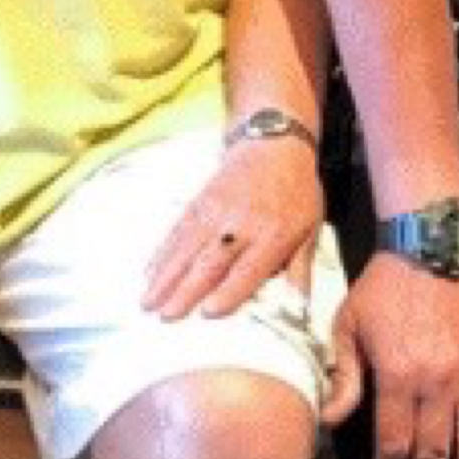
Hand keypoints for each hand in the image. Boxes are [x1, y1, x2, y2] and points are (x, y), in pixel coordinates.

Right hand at [141, 131, 321, 321]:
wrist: (273, 141)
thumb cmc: (296, 191)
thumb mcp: (310, 229)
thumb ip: (301, 270)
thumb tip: (298, 309)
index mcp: (273, 235)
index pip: (248, 269)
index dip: (228, 291)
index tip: (207, 313)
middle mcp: (241, 224)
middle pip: (210, 261)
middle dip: (185, 290)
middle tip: (164, 316)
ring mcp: (216, 210)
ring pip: (187, 247)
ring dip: (165, 276)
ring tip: (147, 301)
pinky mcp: (200, 200)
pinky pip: (178, 229)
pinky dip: (162, 252)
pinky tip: (149, 270)